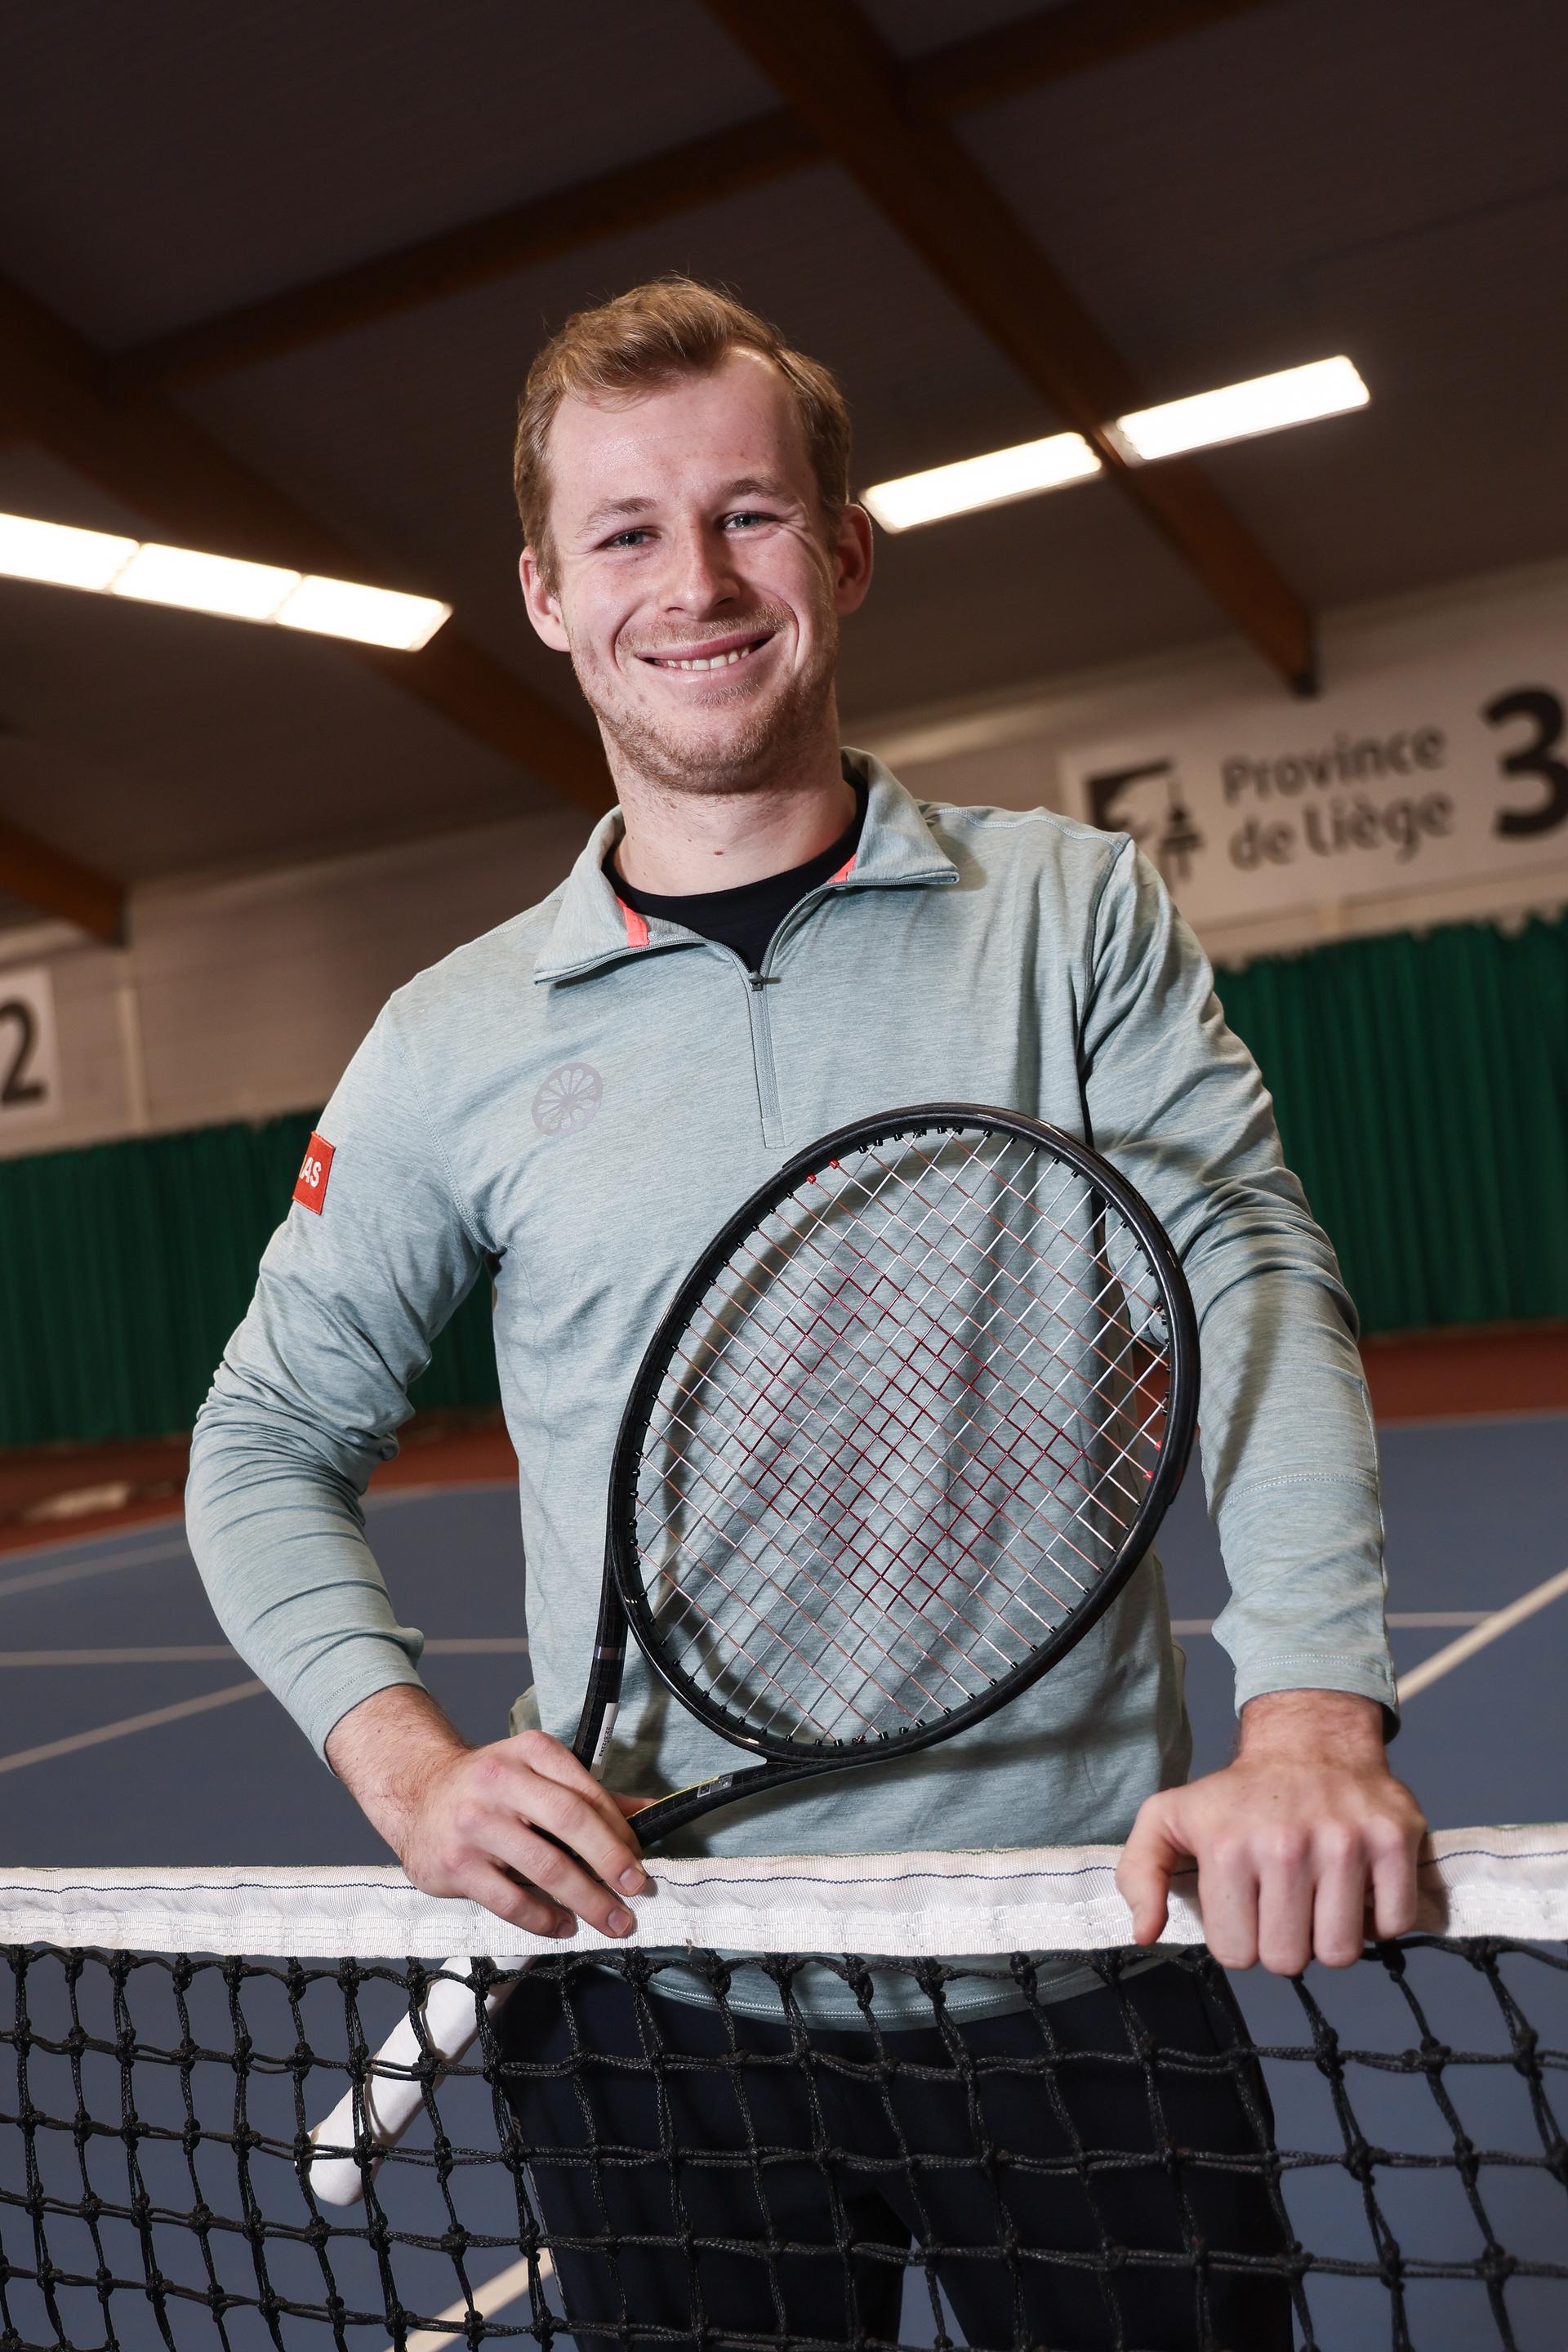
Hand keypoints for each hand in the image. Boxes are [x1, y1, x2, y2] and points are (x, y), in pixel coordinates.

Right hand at [325, 1685, 650, 1938]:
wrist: (416, 1794)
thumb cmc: (488, 1787)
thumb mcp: (535, 1772)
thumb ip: (587, 1794)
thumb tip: (648, 1812)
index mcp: (529, 1752)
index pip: (586, 1793)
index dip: (620, 1830)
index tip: (639, 1859)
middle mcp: (500, 1781)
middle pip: (571, 1824)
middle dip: (611, 1864)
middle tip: (636, 1891)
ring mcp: (474, 1824)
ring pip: (545, 1868)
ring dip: (587, 1900)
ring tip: (610, 1919)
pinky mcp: (455, 1864)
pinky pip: (511, 1900)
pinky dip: (543, 1918)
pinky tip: (562, 1924)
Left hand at [1115, 1689, 1425, 1973]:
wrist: (1310, 1741)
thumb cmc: (1238, 1794)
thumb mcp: (1168, 1818)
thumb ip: (1141, 1874)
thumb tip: (1145, 1933)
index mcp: (1228, 1848)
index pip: (1236, 1954)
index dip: (1240, 1937)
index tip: (1246, 1905)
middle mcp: (1286, 1846)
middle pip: (1288, 1960)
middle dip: (1284, 1942)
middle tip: (1284, 1904)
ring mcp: (1345, 1843)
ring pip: (1340, 1953)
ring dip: (1330, 1936)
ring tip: (1319, 1898)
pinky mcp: (1393, 1840)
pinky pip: (1393, 1926)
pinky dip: (1378, 1919)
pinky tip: (1357, 1890)